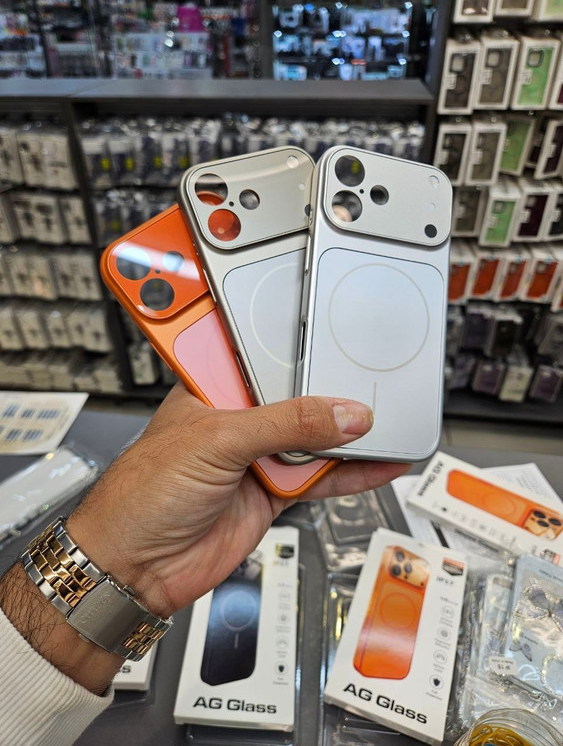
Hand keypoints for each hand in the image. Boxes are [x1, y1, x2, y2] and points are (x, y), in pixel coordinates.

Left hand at [69, 384, 409, 618]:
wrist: (135, 568)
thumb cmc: (143, 495)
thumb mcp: (217, 441)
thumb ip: (285, 425)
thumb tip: (342, 414)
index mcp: (213, 390)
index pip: (266, 359)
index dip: (302, 350)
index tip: (342, 337)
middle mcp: (237, 421)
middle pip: (299, 400)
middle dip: (336, 394)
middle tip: (379, 383)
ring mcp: (256, 459)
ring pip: (315, 441)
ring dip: (351, 436)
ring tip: (393, 423)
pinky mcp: (271, 494)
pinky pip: (320, 480)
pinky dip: (352, 475)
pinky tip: (380, 465)